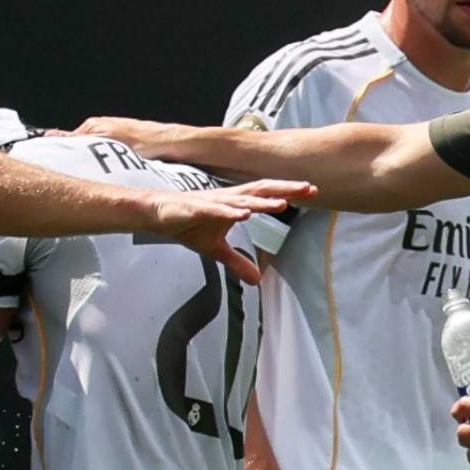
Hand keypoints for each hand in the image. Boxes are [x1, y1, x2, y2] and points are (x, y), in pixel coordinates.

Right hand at [144, 178, 313, 281]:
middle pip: (262, 190)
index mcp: (236, 203)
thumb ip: (237, 262)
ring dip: (262, 202)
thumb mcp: (216, 250)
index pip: (268, 195)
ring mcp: (214, 202)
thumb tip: (256, 280)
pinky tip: (243, 213)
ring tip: (282, 203)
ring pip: (242, 200)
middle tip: (310, 188)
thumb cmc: (188, 224)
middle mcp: (229, 199)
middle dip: (286, 189)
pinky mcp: (197, 209)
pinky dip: (230, 211)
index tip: (313, 192)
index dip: (289, 193)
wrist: (157, 214)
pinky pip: (216, 210)